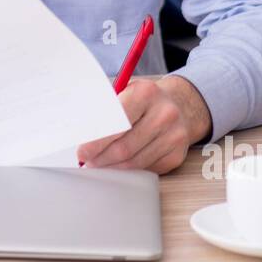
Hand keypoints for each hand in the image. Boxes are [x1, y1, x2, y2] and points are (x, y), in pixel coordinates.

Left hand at [76, 75, 211, 175]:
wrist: (180, 105)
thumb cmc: (144, 100)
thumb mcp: (125, 92)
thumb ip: (105, 109)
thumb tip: (81, 135)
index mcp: (146, 93)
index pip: (116, 122)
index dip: (96, 141)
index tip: (82, 151)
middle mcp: (164, 113)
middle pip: (124, 147)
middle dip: (100, 158)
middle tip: (87, 161)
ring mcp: (174, 136)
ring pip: (134, 162)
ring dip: (112, 167)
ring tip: (100, 163)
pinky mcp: (177, 155)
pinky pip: (146, 169)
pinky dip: (129, 169)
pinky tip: (120, 164)